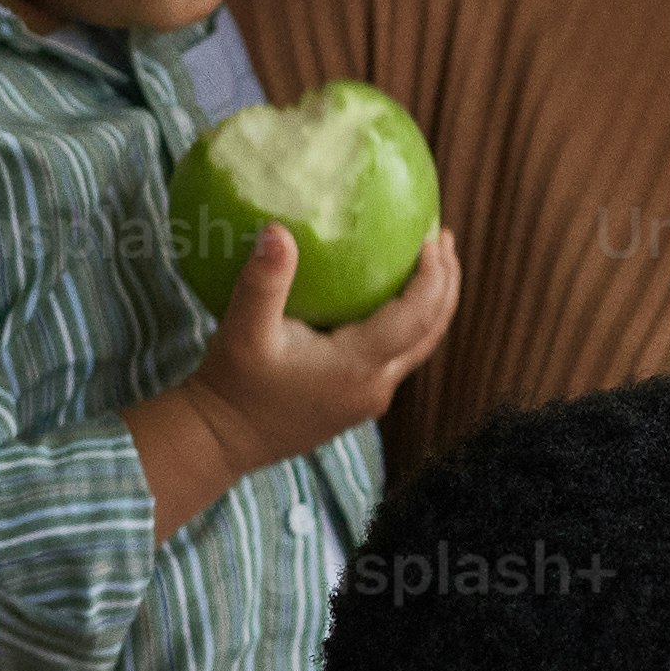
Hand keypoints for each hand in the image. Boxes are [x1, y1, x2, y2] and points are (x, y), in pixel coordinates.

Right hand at [144, 221, 461, 500]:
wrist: (223, 439)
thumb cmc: (233, 386)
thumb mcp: (241, 331)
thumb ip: (263, 282)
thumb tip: (278, 231)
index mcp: (357, 366)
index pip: (416, 317)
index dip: (433, 277)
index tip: (434, 237)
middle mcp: (375, 385)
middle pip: (432, 331)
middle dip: (446, 283)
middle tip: (445, 237)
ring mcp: (370, 396)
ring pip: (420, 345)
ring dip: (432, 303)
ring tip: (432, 261)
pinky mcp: (359, 399)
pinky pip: (399, 354)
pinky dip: (409, 320)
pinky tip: (391, 294)